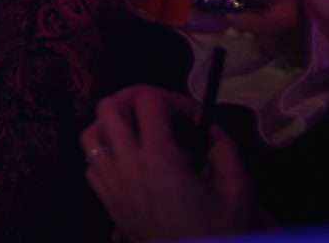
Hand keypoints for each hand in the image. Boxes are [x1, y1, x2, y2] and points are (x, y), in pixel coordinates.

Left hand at [82, 85, 261, 240]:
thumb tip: (210, 128)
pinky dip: (105, 155)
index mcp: (159, 158)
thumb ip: (225, 149)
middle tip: (160, 111)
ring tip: (139, 132)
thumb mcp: (237, 191)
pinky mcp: (107, 202)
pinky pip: (91, 165)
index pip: (148, 100)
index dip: (174, 99)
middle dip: (134, 99)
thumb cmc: (217, 232)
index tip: (193, 118)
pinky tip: (130, 162)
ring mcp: (112, 184)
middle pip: (108, 107)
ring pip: (91, 134)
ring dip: (112, 125)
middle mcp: (127, 166)